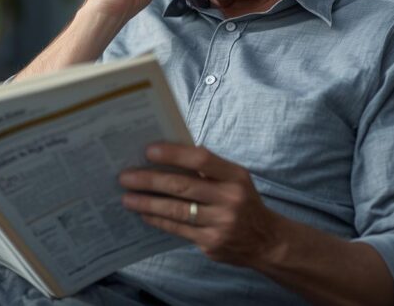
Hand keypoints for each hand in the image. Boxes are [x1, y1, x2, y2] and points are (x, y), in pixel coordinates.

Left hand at [119, 143, 281, 267]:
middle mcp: (230, 199)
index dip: (174, 154)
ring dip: (147, 203)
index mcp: (235, 177)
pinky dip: (158, 220)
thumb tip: (169, 154)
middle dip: (150, 180)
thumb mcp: (235, 179)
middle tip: (125, 177)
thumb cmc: (243, 202)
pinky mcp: (212, 243)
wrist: (267, 242)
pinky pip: (178, 229)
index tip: (148, 151)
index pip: (201, 159)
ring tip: (126, 197)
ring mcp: (221, 223)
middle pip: (183, 186)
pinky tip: (144, 213)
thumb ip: (209, 168)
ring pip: (176, 210)